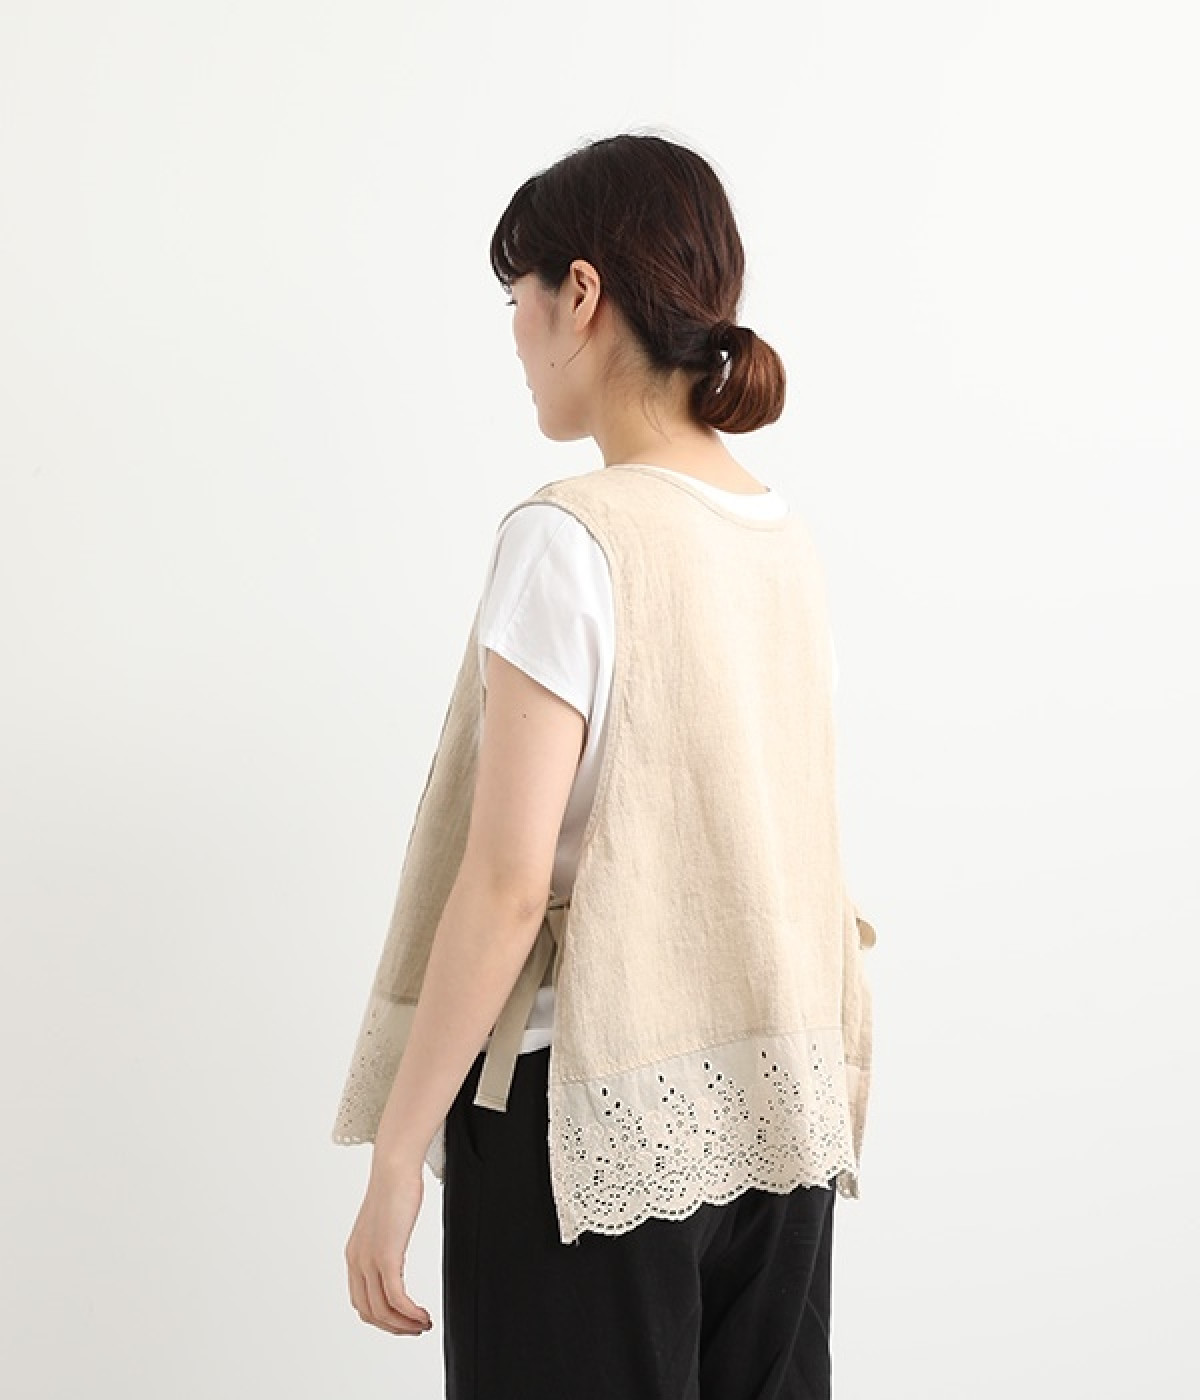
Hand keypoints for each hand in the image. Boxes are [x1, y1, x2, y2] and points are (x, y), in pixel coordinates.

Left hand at [344, 1159, 433, 1336]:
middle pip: (370, 1313)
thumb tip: (396, 1254)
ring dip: (404, 1324)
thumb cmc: (396, 1188)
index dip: (382, 1318)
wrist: (394, 1167)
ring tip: (423, 1324)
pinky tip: (424, 1315)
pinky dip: (410, 1313)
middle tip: (416, 1329)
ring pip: (383, 1311)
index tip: (404, 1321)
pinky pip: (396, 1299)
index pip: (361, 1302)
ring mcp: (369, 1261)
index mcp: (354, 1256)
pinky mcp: (386, 1256)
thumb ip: (386, 1243)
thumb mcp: (386, 1223)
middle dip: (394, 1327)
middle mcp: (357, 1262)